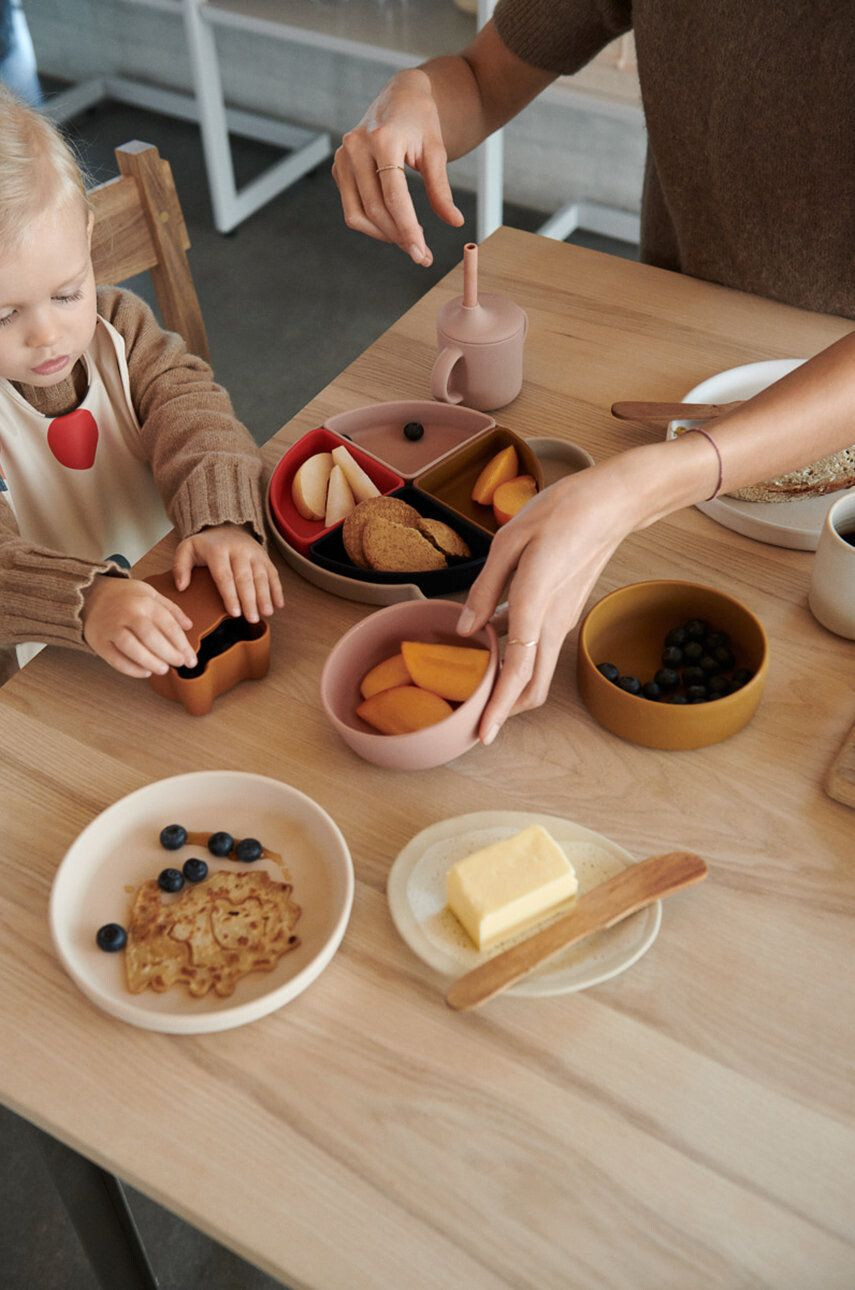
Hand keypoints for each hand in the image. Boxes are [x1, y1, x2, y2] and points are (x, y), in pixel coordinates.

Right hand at [82, 577, 196, 678]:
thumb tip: (189, 626)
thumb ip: (171, 609)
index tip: (191, 659)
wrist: (90, 594)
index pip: (168, 625)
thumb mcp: (151, 594)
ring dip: (150, 662)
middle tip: (179, 664)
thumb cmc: (126, 596)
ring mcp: (111, 627)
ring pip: (131, 648)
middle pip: (151, 637)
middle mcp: (127, 613)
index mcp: (144, 601)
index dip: (182, 645)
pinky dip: (131, 669)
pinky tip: (145, 672)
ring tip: (163, 670)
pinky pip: (115, 659)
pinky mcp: (98, 641)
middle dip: (169, 654)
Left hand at [173, 524, 284, 622]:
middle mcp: (238, 551)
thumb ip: (180, 566)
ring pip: (261, 576)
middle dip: (250, 600)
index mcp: (217, 551)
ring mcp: (254, 553)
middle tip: (252, 618)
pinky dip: (277, 589)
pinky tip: (279, 604)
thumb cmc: (205, 545)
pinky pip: (273, 573)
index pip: (224, 576)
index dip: (230, 595)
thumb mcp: (186, 549)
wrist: (226, 526)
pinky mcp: (265, 557)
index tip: (234, 613)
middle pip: (245, 578)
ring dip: (265, 596)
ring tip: (267, 613)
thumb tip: (181, 587)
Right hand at [333, 68, 463, 265]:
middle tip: (422, 255)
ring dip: (384, 235)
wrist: (399, 98)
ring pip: (358, 215)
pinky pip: (353, 208)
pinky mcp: (339, 168)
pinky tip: (393, 225)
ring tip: (410, 240)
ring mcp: (343, 158)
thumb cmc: (420, 122)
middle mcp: (356, 148)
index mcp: (383, 140)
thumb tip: (455, 222)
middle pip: (376, 210)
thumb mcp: (436, 151)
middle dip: (399, 238)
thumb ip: (441, 190)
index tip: (422, 255)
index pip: (394, 197)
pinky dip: (373, 224)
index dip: (408, 230)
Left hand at [456, 457, 644, 743]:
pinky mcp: (565, 610)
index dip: (499, 706)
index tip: (484, 735)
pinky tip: (490, 642)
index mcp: (535, 604)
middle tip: (475, 722)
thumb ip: (485, 589)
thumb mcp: (509, 541)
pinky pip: (538, 645)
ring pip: (537, 669)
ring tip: (476, 687)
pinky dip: (517, 656)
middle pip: (533, 684)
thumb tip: (466, 629)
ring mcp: (562, 618)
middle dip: (506, 710)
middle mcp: (553, 621)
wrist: (612, 502)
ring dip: (510, 685)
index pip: (518, 671)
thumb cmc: (562, 512)